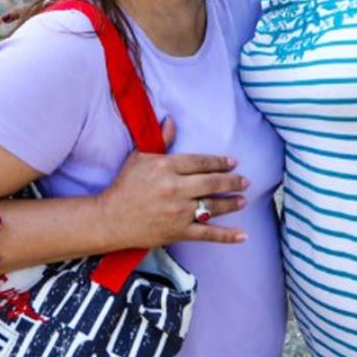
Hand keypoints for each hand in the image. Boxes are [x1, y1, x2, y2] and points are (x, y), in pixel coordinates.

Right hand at [97, 119, 248, 248]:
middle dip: (231, 182)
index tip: (232, 162)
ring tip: (243, 200)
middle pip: (211, 183)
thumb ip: (160, 139)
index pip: (200, 162)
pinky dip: (227, 235)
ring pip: (213, 206)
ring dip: (232, 203)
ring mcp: (178, 212)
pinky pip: (207, 234)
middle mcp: (175, 188)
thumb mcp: (139, 157)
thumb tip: (171, 121)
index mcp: (166, 167)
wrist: (111, 218)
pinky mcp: (178, 232)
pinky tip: (243, 236)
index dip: (219, 162)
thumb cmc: (125, 185)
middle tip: (245, 181)